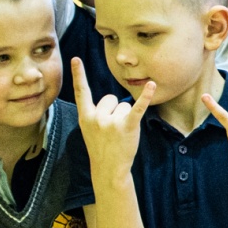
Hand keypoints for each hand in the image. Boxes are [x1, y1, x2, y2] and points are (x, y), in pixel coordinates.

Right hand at [73, 57, 151, 177]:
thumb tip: (113, 100)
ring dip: (126, 117)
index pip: (81, 92)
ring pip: (124, 105)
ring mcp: (111, 122)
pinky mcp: (127, 126)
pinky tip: (152, 85)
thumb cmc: (101, 148)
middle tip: (112, 131)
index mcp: (85, 117)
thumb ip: (96, 113)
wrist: (108, 169)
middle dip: (114, 111)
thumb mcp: (90, 130)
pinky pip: (137, 107)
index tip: (75, 58)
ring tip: (121, 134)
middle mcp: (96, 117)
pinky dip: (146, 96)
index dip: (78, 75)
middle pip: (110, 98)